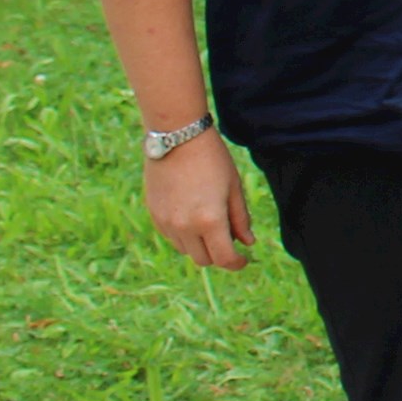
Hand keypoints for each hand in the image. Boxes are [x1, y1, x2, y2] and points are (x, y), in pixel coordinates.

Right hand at [146, 132, 256, 269]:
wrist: (177, 137)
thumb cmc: (212, 160)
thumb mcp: (234, 188)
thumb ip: (240, 219)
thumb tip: (247, 243)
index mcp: (209, 221)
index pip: (224, 259)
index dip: (237, 263)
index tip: (243, 259)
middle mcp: (185, 227)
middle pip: (204, 260)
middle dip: (218, 254)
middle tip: (228, 238)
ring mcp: (166, 222)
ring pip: (186, 250)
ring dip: (200, 245)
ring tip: (209, 221)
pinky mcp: (154, 215)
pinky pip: (171, 237)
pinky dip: (184, 235)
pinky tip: (191, 214)